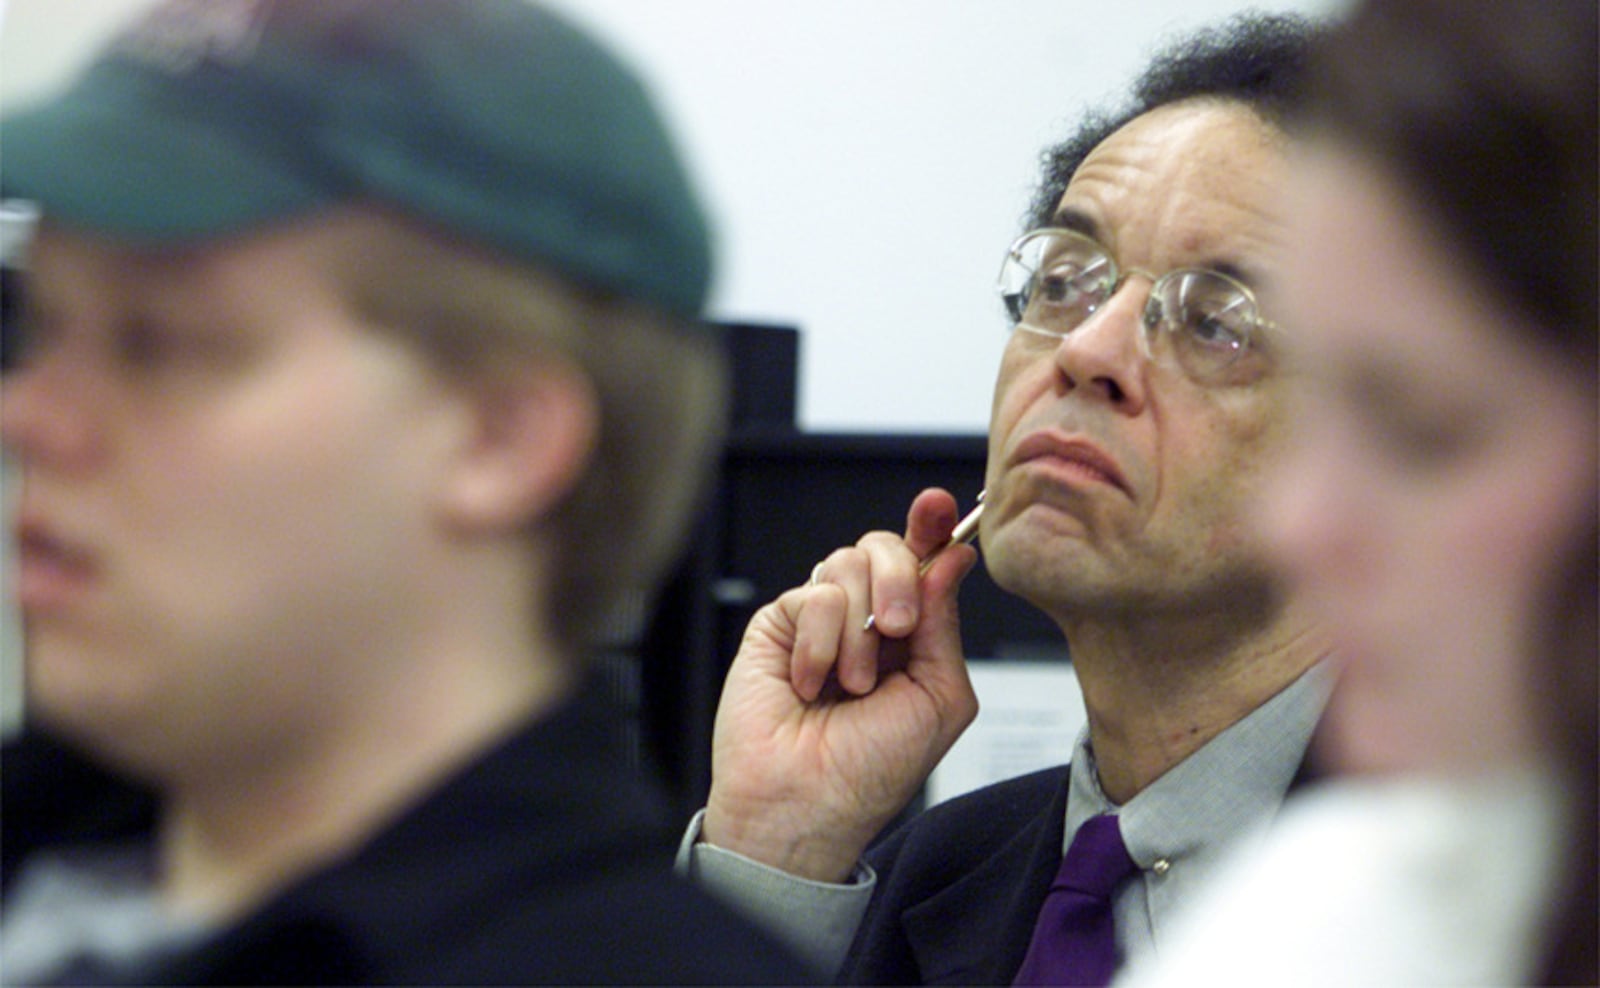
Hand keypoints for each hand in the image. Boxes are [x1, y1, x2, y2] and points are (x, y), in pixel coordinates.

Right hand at [702, 488, 980, 881]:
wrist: (807, 803)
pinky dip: (821, 642)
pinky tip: (811, 683)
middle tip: (900, 627)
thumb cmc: (872, 769)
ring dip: (860, 630)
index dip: (932, 528)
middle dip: (900, 577)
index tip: (940, 506)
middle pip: (886, 546)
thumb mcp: (939, 697)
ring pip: (847, 561)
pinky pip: (811, 592)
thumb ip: (946, 622)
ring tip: (851, 684)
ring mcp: (819, 618)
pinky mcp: (777, 623)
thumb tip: (953, 556)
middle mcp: (865, 618)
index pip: (924, 562)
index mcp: (912, 634)